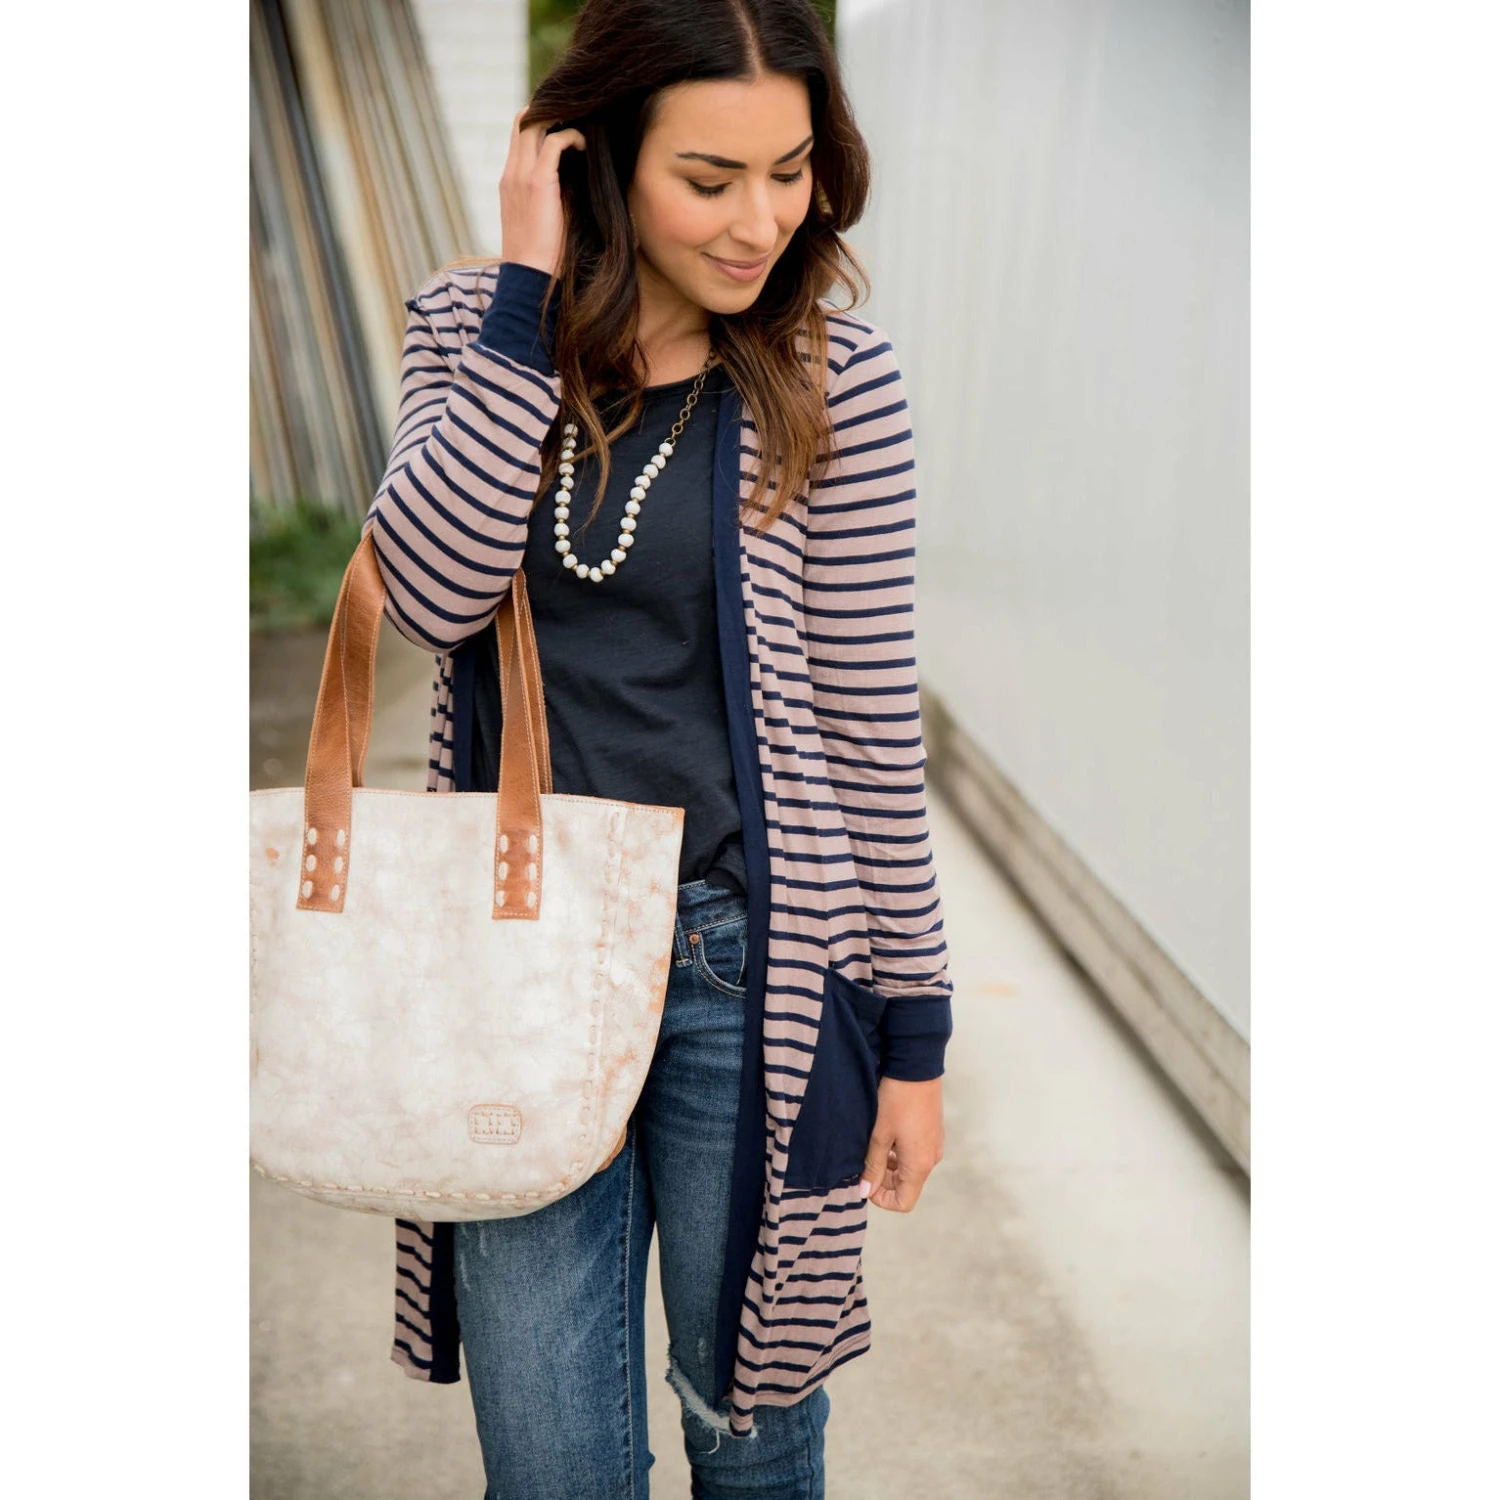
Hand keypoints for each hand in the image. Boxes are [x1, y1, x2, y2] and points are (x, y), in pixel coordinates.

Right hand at [499, 107, 585, 276]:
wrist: (528, 278)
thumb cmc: (541, 259)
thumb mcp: (541, 222)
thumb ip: (550, 198)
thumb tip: (575, 183)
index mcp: (510, 181)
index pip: (519, 135)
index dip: (541, 121)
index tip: (566, 124)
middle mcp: (512, 173)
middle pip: (524, 120)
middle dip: (551, 113)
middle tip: (578, 118)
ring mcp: (521, 175)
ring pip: (535, 123)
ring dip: (561, 119)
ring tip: (582, 128)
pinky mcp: (538, 182)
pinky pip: (555, 142)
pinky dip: (572, 137)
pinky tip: (584, 147)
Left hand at [859, 1076, 944, 1212]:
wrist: (916, 1067)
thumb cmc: (896, 1101)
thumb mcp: (879, 1135)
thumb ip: (872, 1166)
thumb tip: (865, 1191)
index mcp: (919, 1165)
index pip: (904, 1202)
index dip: (882, 1198)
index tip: (866, 1180)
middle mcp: (931, 1159)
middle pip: (907, 1186)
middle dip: (884, 1180)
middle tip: (865, 1160)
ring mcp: (934, 1145)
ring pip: (910, 1169)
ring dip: (890, 1165)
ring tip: (874, 1144)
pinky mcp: (933, 1132)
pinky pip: (916, 1154)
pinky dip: (899, 1153)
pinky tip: (886, 1133)